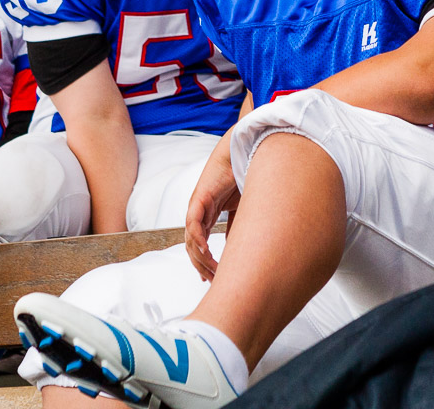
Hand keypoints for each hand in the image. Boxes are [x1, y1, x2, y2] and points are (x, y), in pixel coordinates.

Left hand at [184, 136, 238, 281]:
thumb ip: (235, 227)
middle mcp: (198, 212)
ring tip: (212, 270)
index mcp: (206, 215)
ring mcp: (196, 206)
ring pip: (191, 239)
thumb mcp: (240, 209)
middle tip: (212, 281)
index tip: (212, 279)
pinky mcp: (199, 198)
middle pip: (192, 247)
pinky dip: (198, 238)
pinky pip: (193, 222)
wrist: (242, 151)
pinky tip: (205, 250)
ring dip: (200, 257)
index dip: (203, 263)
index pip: (199, 245)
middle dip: (201, 266)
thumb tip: (235, 247)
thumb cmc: (240, 174)